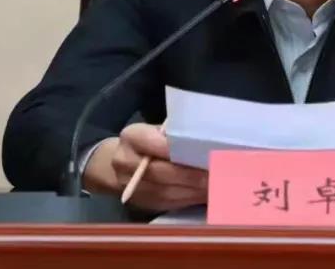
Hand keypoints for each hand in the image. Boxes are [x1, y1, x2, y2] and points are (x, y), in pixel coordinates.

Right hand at [83, 123, 207, 211]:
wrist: (117, 167)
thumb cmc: (146, 143)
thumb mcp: (155, 131)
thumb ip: (173, 136)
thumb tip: (205, 142)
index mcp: (131, 137)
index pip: (154, 143)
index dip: (179, 150)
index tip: (202, 153)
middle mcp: (126, 162)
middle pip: (161, 172)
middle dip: (191, 175)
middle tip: (216, 174)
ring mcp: (132, 187)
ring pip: (166, 191)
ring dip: (194, 191)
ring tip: (216, 185)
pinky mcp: (141, 203)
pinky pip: (168, 203)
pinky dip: (190, 200)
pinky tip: (206, 195)